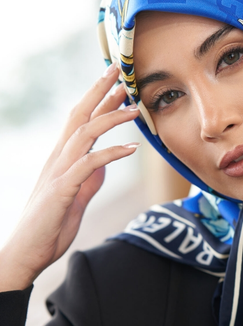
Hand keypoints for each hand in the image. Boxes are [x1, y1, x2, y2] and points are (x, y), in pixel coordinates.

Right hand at [0, 64, 140, 290]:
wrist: (25, 253)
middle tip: (119, 71)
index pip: (80, 120)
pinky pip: (88, 165)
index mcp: (61, 159)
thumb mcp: (76, 198)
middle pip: (79, 116)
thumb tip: (102, 168)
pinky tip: (131, 149)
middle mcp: (58, 159)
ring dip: (111, 119)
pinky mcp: (61, 189)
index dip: (98, 99)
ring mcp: (58, 172)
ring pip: (84, 134)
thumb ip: (88, 181)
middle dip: (100, 92)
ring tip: (135, 109)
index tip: (116, 81)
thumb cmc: (49, 227)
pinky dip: (111, 154)